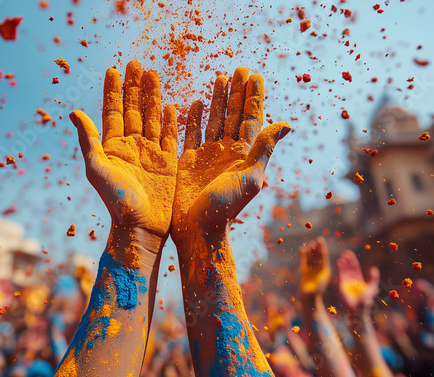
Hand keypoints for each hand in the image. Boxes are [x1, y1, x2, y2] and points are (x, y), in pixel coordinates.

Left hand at [70, 61, 177, 242]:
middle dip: (134, 86)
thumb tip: (73, 112)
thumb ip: (88, 140)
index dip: (113, 90)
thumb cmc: (116, 201)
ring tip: (154, 74)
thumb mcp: (97, 169)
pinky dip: (170, 121)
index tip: (113, 69)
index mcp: (112, 146)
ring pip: (151, 117)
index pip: (112, 111)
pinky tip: (171, 104)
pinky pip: (169, 136)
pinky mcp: (168, 162)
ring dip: (153, 96)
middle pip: (133, 109)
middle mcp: (131, 146)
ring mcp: (150, 153)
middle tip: (136, 63)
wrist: (141, 227)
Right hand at [172, 67, 289, 241]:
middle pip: (232, 114)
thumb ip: (264, 149)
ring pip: (213, 120)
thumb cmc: (224, 208)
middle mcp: (226, 151)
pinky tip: (196, 103)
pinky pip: (192, 133)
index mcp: (243, 154)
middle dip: (236, 92)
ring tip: (219, 77)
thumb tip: (287, 123)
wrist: (197, 230)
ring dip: (217, 99)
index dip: (253, 96)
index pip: (250, 118)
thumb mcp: (249, 177)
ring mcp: (207, 155)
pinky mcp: (188, 161)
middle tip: (239, 69)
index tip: (255, 74)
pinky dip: (194, 118)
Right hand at [299, 237, 330, 295]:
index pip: (324, 256)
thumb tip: (323, 264)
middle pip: (317, 256)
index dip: (322, 248)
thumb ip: (322, 271)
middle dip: (316, 248)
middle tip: (315, 241)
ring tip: (310, 244)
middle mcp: (319, 270)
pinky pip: (304, 262)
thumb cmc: (317, 291)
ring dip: (310, 251)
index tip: (320, 240)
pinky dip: (303, 256)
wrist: (309, 299)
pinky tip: (302, 249)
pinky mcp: (305, 272)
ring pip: (311, 258)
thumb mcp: (322, 280)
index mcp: (325, 270)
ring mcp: (312, 271)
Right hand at [337, 250, 379, 311]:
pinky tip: (339, 262)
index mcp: (359, 281)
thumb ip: (373, 278)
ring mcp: (346, 283)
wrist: (358, 309)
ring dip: (343, 263)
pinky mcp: (341, 285)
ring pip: (344, 270)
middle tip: (345, 252)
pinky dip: (339, 268)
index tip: (350, 254)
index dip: (353, 261)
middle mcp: (351, 281)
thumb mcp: (372, 287)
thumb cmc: (366, 300)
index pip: (355, 268)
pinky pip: (340, 275)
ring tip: (342, 256)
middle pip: (349, 268)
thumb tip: (374, 268)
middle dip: (347, 260)